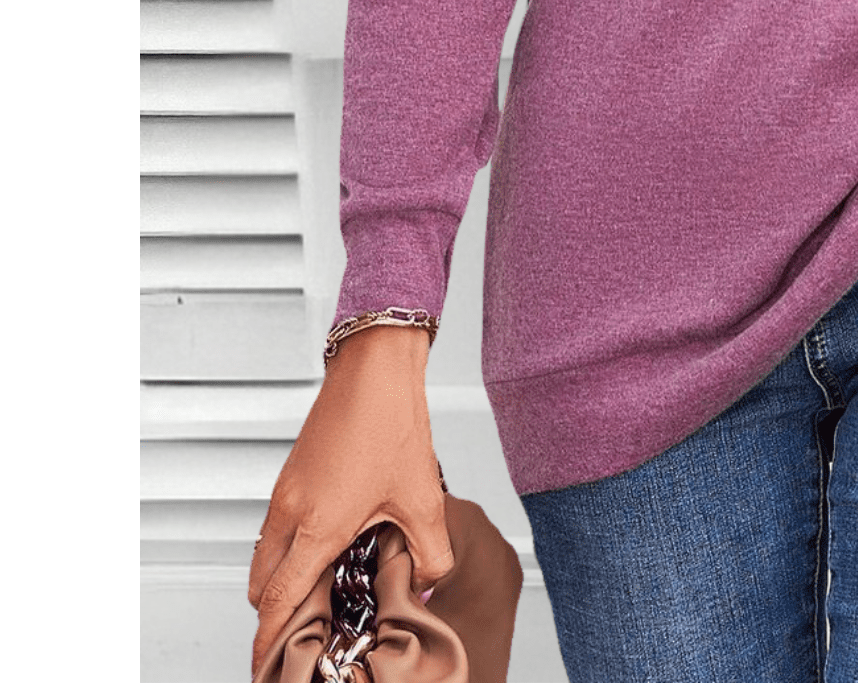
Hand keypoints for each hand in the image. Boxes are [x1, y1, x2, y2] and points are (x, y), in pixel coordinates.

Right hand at [247, 325, 452, 676]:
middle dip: (277, 611)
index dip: (271, 638)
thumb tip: (429, 583)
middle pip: (262, 583)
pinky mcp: (293, 474)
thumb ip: (430, 553)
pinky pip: (278, 525)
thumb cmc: (392, 424)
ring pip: (267, 553)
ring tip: (324, 588)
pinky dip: (291, 546)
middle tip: (309, 625)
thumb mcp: (423, 500)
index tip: (273, 660)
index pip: (277, 601)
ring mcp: (287, 491)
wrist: (375, 369)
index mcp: (316, 528)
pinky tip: (332, 543)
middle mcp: (290, 512)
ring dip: (284, 576)